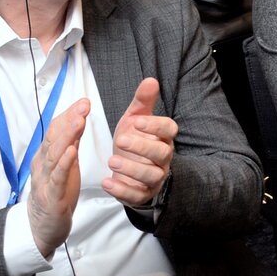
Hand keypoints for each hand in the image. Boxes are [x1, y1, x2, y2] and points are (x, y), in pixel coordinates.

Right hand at [28, 98, 88, 259]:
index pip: (56, 130)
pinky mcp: (51, 196)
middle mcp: (43, 165)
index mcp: (47, 156)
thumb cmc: (56, 192)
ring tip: (79, 121)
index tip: (84, 100)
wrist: (43, 226)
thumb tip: (78, 117)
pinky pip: (57, 178)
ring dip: (67, 136)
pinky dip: (63, 164)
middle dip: (70, 120)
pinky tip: (71, 152)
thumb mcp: (66, 164)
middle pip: (54, 138)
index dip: (69, 115)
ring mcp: (45, 180)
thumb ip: (71, 142)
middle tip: (84, 105)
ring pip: (54, 154)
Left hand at [102, 78, 176, 206]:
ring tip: (111, 160)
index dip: (155, 127)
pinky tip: (107, 181)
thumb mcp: (135, 119)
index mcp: (163, 137)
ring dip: (131, 169)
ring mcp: (155, 177)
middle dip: (142, 147)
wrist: (128, 169)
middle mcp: (163, 158)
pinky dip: (122, 190)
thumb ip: (143, 101)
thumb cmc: (135, 140)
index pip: (169, 130)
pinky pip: (137, 195)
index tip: (138, 122)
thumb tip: (150, 80)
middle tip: (120, 140)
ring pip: (151, 176)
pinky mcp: (143, 194)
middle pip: (162, 154)